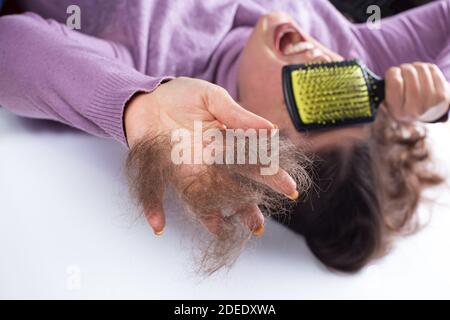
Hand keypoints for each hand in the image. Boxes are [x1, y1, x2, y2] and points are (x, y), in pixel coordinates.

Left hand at [124, 77, 298, 234]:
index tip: (290, 189)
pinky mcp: (161, 171)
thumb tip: (271, 130)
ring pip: (202, 197)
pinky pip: (159, 192)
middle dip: (245, 208)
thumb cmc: (183, 95)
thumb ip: (237, 116)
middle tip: (257, 227)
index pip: (253, 162)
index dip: (272, 176)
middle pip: (231, 188)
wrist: (148, 96)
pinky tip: (157, 226)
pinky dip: (155, 208)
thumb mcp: (212, 98)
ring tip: (223, 232)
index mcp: (226, 143)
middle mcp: (209, 162)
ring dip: (210, 216)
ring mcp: (186, 168)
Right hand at [384, 63, 449, 122]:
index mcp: (397, 112)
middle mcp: (414, 110)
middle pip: (409, 73)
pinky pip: (432, 69)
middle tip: (404, 70)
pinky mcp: (442, 95)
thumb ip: (387, 88)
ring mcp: (430, 103)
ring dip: (415, 66)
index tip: (394, 72)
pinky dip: (426, 68)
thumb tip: (392, 71)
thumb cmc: (406, 102)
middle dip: (405, 68)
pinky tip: (424, 74)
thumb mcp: (391, 101)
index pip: (395, 82)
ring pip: (421, 69)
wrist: (429, 112)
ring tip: (414, 72)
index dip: (393, 72)